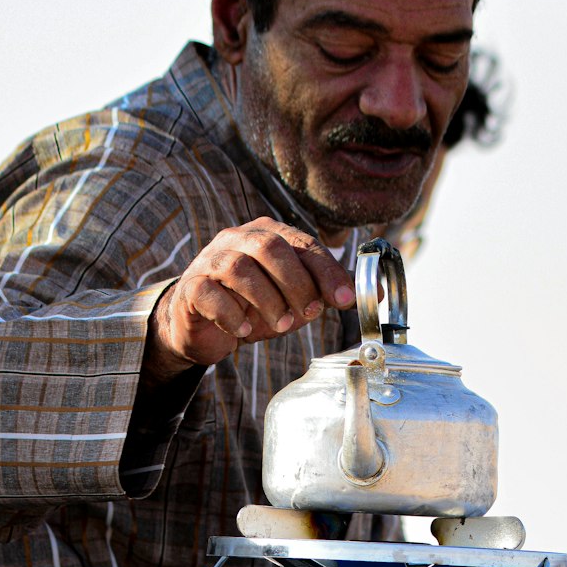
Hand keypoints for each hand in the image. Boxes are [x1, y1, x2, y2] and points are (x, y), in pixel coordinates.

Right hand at [144, 218, 355, 385]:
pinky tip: (243, 331)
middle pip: (270, 247)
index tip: (344, 299)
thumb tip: (374, 293)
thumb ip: (327, 293)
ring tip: (280, 326)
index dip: (327, 271)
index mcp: (269, 235)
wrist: (203, 326)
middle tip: (309, 314)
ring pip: (239, 267)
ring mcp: (211, 260)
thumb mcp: (295, 300)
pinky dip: (231, 315)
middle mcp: (238, 239)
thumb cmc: (252, 307)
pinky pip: (209, 293)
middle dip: (297, 284)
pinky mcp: (191, 286)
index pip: (303, 243)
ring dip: (267, 301)